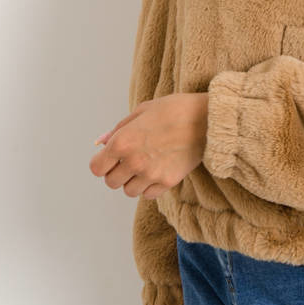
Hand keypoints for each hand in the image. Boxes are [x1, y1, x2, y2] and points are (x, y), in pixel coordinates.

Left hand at [89, 93, 208, 198]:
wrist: (207, 119)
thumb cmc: (174, 109)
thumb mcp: (142, 111)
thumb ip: (119, 129)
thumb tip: (100, 142)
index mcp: (122, 142)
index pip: (97, 168)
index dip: (102, 162)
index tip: (110, 158)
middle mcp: (133, 161)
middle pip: (111, 182)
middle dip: (117, 172)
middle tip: (129, 160)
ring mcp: (150, 174)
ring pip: (129, 191)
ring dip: (133, 181)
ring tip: (146, 165)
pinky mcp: (167, 182)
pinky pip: (148, 195)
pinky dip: (149, 186)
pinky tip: (157, 171)